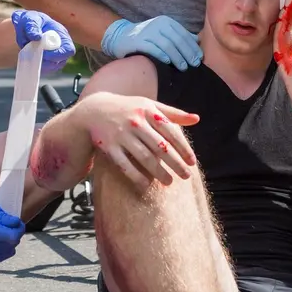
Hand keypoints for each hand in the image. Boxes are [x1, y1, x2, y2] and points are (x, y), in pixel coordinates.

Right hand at [0, 193, 24, 264]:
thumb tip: (16, 223)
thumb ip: (4, 217)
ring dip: (10, 242)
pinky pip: (2, 256)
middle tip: (10, 225)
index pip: (12, 237)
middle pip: (12, 244)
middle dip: (15, 234)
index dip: (19, 229)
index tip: (17, 223)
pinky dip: (4, 250)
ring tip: (3, 233)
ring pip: (9, 251)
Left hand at [11, 9, 74, 75]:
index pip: (69, 50)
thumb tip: (37, 36)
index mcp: (62, 35)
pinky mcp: (47, 61)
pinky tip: (30, 58)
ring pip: (53, 67)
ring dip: (41, 64)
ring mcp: (55, 55)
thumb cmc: (29, 21)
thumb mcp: (30, 19)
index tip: (44, 53)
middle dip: (48, 61)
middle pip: (61, 61)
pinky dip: (37, 66)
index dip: (58, 55)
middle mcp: (61, 46)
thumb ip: (32, 26)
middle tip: (34, 56)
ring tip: (31, 55)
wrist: (24, 27)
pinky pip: (45, 69)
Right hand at [80, 92, 199, 189]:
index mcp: (148, 111)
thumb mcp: (149, 106)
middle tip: (186, 176)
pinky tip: (146, 185)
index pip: (170, 131)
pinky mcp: (108, 146)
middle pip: (160, 146)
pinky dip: (136, 176)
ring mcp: (121, 135)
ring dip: (158, 172)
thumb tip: (197, 119)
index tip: (192, 162)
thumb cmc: (129, 109)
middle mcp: (135, 122)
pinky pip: (125, 165)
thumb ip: (172, 113)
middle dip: (175, 163)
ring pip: (144, 157)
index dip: (183, 148)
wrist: (94, 111)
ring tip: (169, 182)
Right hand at [101, 16, 202, 69]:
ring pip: (167, 45)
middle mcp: (158, 24)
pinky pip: (152, 48)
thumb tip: (197, 41)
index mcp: (166, 22)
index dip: (193, 47)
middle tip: (194, 65)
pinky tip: (167, 63)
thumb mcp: (164, 33)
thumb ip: (180, 36)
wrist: (122, 36)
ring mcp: (147, 32)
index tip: (200, 58)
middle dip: (188, 53)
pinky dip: (161, 56)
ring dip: (177, 57)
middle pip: (177, 40)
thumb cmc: (147, 37)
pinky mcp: (138, 41)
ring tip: (183, 67)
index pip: (184, 34)